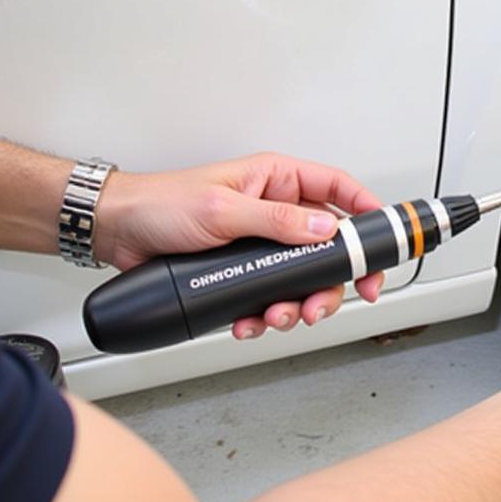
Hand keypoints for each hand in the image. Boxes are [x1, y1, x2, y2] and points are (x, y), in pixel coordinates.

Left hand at [93, 153, 384, 337]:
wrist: (117, 232)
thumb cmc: (161, 204)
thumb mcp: (222, 211)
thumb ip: (277, 221)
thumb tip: (325, 230)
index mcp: (277, 180)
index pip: (338, 188)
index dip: (366, 212)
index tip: (382, 241)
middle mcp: (276, 210)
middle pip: (328, 246)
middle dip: (331, 281)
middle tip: (326, 304)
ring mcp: (262, 242)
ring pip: (302, 278)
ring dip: (297, 304)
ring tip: (278, 316)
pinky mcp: (245, 271)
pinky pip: (271, 296)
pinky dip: (265, 315)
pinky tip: (249, 321)